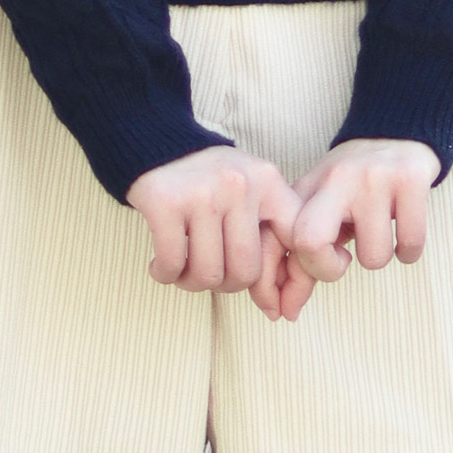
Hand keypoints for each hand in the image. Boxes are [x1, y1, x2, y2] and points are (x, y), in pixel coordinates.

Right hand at [126, 147, 298, 311]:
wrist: (155, 142)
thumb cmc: (208, 180)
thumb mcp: (250, 190)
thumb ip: (271, 236)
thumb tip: (281, 310)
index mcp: (267, 182)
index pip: (296, 243)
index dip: (290, 282)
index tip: (276, 305)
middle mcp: (239, 185)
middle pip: (245, 271)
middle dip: (226, 287)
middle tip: (211, 277)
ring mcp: (202, 193)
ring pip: (208, 274)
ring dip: (191, 284)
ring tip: (183, 272)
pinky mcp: (165, 203)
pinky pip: (172, 264)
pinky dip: (165, 275)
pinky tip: (161, 267)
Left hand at [285, 142, 438, 303]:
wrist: (397, 133)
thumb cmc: (352, 186)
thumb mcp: (319, 208)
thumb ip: (299, 254)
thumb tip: (285, 310)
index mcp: (306, 187)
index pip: (278, 240)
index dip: (276, 282)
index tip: (282, 309)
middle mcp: (335, 178)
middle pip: (309, 241)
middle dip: (325, 270)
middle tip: (341, 262)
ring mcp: (374, 178)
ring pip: (372, 256)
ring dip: (377, 257)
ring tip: (378, 233)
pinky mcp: (411, 179)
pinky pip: (410, 244)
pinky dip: (408, 252)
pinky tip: (402, 235)